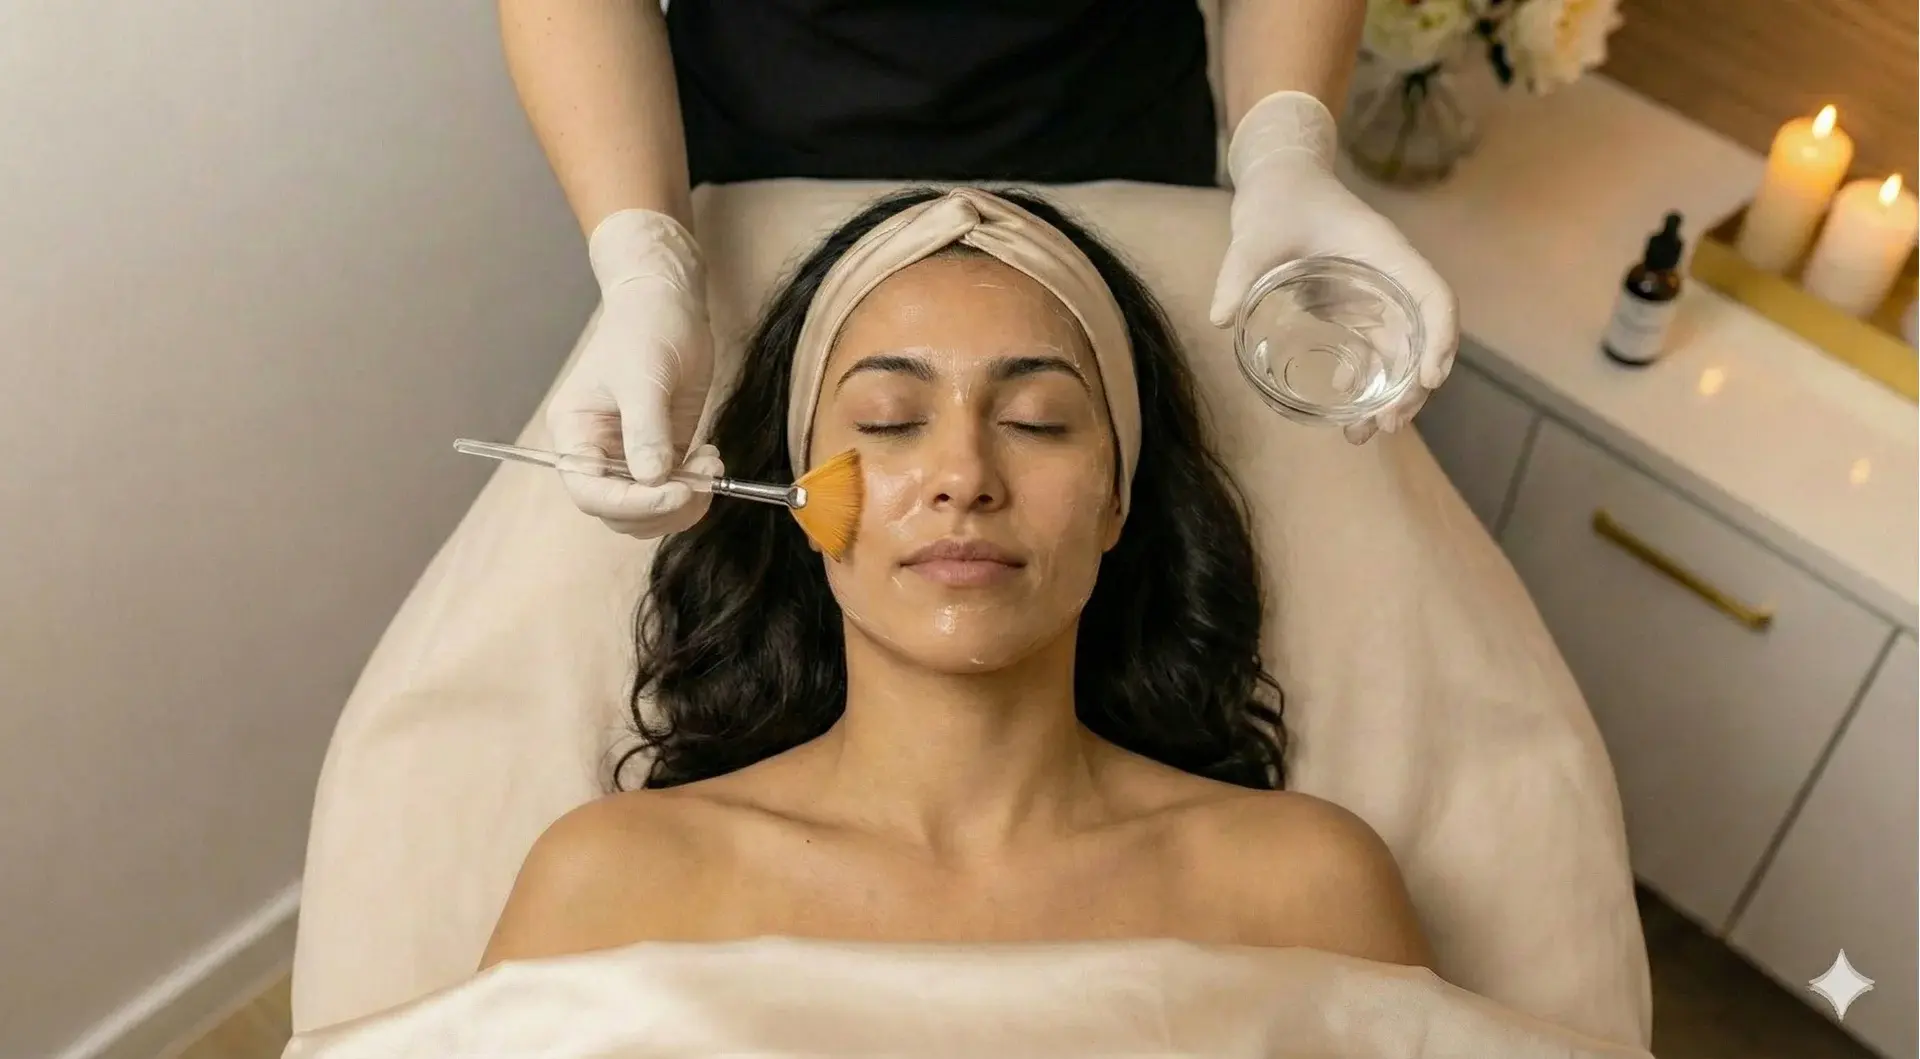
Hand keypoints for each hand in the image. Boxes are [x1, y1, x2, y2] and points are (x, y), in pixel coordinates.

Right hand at [547, 209, 718, 537]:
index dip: (631, 503)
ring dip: (684, 503)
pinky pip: (674, 492)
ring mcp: (631, 457)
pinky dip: (697, 488)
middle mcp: (597, 453)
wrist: (670, 303)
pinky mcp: (663, 453)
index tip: (675, 492)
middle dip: (661, 508)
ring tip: (710, 467)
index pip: (589, 491)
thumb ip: (646, 430)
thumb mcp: (644, 377)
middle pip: (619, 512)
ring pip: (649, 511)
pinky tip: (711, 459)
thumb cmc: (645, 328)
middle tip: (700, 483)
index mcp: (575, 433)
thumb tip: (653, 479)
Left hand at [1209, 91, 1458, 444]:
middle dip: (1411, 385)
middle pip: (1420, 337)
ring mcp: (1372, 295)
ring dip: (1389, 394)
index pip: (1432, 296)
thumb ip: (1241, 270)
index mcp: (1384, 253)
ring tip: (1366, 434)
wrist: (1280, 181)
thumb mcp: (1257, 231)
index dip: (1438, 337)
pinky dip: (1364, 381)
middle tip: (1386, 424)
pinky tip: (1345, 413)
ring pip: (1398, 352)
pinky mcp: (1352, 308)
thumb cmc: (1279, 198)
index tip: (1428, 379)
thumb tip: (1221, 318)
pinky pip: (1370, 351)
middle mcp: (1388, 277)